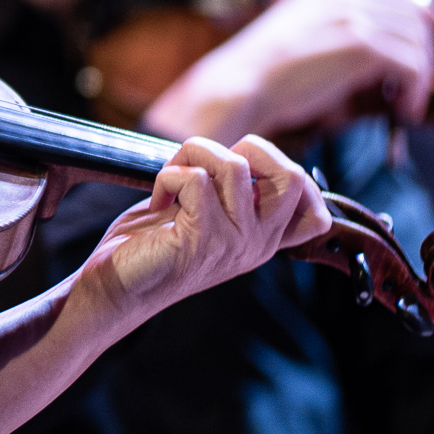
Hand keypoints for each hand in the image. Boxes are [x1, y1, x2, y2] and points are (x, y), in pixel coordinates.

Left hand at [80, 135, 329, 315]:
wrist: (117, 285)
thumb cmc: (155, 244)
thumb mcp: (205, 217)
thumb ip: (232, 194)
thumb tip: (241, 153)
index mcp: (262, 239)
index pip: (316, 215)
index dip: (294, 175)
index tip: (250, 170)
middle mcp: (256, 244)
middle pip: (292, 178)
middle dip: (251, 147)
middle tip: (213, 163)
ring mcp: (232, 242)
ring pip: (234, 166)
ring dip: (193, 155)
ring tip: (172, 179)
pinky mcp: (200, 238)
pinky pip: (195, 180)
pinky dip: (168, 175)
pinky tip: (158, 198)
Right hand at [143, 0, 433, 141]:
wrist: (242, 85)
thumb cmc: (263, 73)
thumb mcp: (300, 35)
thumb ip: (336, 28)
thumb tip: (379, 48)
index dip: (423, 8)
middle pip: (412, 13)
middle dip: (424, 49)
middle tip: (416, 82)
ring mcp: (354, 17)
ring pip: (416, 40)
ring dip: (420, 75)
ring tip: (404, 102)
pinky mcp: (362, 45)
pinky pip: (412, 65)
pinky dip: (415, 90)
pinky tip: (402, 108)